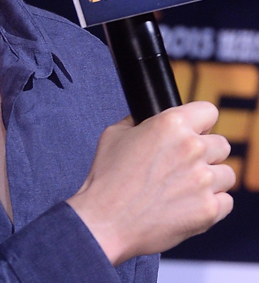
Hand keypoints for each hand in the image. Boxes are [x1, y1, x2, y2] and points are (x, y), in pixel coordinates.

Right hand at [67, 101, 234, 264]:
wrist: (106, 220)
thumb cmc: (108, 178)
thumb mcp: (116, 134)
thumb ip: (140, 122)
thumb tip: (149, 119)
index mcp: (172, 124)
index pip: (209, 112)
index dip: (201, 122)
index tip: (196, 132)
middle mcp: (192, 148)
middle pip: (222, 145)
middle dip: (206, 153)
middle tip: (186, 165)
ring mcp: (203, 180)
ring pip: (226, 174)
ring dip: (211, 179)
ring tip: (188, 187)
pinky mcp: (208, 210)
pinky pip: (226, 201)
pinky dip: (212, 204)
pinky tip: (190, 204)